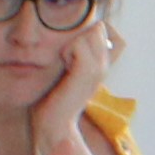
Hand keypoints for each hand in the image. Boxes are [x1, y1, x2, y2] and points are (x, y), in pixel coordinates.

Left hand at [32, 16, 119, 154]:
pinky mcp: (88, 72)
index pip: (104, 32)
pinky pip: (80, 44)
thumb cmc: (50, 100)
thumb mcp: (61, 72)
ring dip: (72, 42)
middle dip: (78, 34)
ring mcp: (99, 69)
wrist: (52, 125)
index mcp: (99, 66)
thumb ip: (68, 54)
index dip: (87, 32)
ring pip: (90, 33)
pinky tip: (63, 65)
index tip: (69, 51)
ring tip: (64, 62)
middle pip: (98, 29)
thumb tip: (62, 36)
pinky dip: (67, 50)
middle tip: (65, 58)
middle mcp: (103, 67)